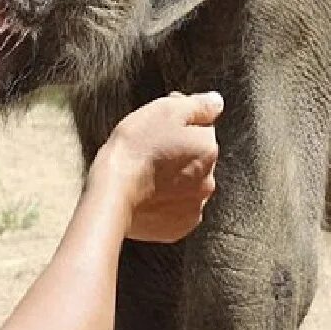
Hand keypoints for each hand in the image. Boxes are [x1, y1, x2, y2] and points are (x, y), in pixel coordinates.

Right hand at [90, 91, 222, 243]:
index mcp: (208, 149)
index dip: (179, 125)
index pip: (202, 129)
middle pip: (197, 158)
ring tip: (147, 174)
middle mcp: (209, 180)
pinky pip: (177, 208)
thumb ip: (198, 105)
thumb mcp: (166, 111)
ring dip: (174, 178)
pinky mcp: (179, 227)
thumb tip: (217, 102)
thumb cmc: (136, 148)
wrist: (113, 192)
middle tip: (150, 150)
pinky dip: (166, 201)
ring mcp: (194, 206)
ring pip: (188, 184)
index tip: (159, 128)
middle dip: (180, 153)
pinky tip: (148, 193)